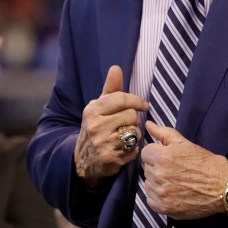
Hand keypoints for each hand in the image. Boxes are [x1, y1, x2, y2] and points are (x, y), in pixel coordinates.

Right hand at [74, 66, 148, 186]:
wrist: (83, 159)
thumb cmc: (96, 127)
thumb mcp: (99, 107)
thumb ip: (111, 88)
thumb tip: (116, 68)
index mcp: (93, 110)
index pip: (122, 98)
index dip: (137, 101)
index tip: (144, 106)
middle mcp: (96, 126)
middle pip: (131, 116)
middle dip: (133, 120)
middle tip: (127, 125)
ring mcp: (102, 143)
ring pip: (135, 132)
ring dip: (134, 135)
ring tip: (124, 137)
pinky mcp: (110, 158)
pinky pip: (134, 149)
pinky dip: (133, 150)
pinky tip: (123, 149)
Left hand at [142, 122, 227, 219]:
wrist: (221, 185)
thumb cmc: (204, 162)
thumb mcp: (184, 143)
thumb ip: (163, 133)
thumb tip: (148, 125)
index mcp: (161, 157)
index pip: (146, 153)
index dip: (157, 154)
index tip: (168, 158)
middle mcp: (158, 176)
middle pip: (147, 169)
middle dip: (157, 167)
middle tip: (174, 170)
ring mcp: (160, 194)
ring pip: (148, 184)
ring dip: (157, 182)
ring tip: (174, 182)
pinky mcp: (163, 208)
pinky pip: (151, 200)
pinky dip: (159, 197)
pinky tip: (172, 193)